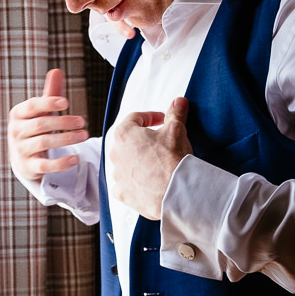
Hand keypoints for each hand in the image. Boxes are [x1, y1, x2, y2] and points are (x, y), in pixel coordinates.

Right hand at [7, 68, 88, 183]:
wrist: (22, 157)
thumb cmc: (34, 128)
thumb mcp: (40, 112)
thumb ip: (50, 93)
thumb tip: (57, 71)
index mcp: (18, 114)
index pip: (32, 106)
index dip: (48, 103)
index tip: (66, 102)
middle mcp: (16, 131)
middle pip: (40, 125)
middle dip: (63, 122)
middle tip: (82, 121)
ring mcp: (21, 150)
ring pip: (44, 143)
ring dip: (66, 139)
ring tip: (84, 135)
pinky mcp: (28, 167)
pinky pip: (44, 166)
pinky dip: (60, 163)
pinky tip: (75, 158)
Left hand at [105, 97, 191, 220]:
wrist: (175, 193)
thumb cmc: (172, 160)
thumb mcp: (177, 130)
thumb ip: (175, 113)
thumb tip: (178, 102)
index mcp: (124, 134)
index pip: (136, 118)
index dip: (152, 117)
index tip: (162, 121)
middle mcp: (115, 154)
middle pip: (129, 140)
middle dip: (144, 139)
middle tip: (161, 141)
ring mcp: (117, 175)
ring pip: (126, 162)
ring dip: (138, 160)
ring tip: (157, 163)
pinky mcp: (122, 193)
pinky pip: (125, 183)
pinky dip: (135, 181)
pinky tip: (148, 181)